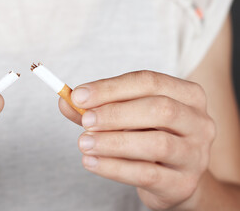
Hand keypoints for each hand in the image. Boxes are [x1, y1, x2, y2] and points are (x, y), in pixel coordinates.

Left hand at [59, 70, 215, 209]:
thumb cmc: (146, 138)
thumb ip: (96, 108)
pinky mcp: (183, 183)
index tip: (79, 96)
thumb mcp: (123, 118)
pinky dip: (114, 167)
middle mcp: (199, 122)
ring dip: (113, 142)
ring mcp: (195, 155)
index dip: (111, 88)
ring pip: (156, 143)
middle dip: (115, 113)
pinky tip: (90, 162)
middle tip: (85, 121)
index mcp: (188, 95)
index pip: (149, 82)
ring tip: (83, 143)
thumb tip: (65, 100)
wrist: (171, 180)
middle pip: (159, 109)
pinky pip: (147, 174)